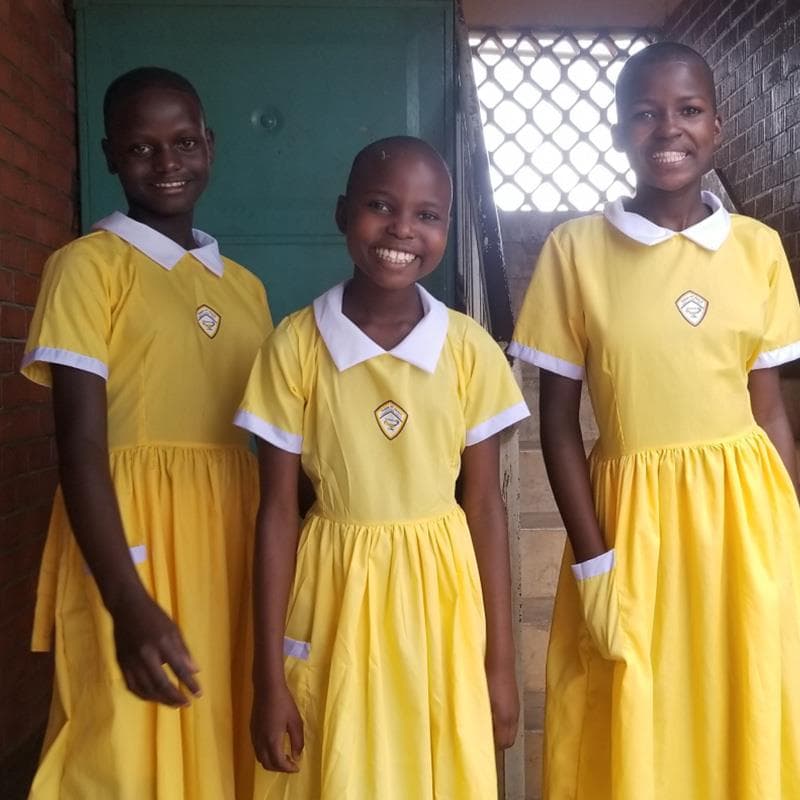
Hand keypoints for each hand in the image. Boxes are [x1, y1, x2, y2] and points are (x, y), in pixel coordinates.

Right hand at [110, 586, 200, 706]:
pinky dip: (144, 696)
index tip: (199, 694)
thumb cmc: (154, 616)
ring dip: (161, 700)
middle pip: (161, 684)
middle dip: (175, 697)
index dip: (189, 684)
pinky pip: (132, 687)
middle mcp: (145, 654)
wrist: (127, 607)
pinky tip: (154, 698)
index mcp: (162, 643)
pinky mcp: (120, 664)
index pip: (179, 668)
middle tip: (186, 704)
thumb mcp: (173, 629)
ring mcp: (130, 661)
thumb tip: (195, 672)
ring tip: (174, 704)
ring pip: (146, 689)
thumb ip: (183, 651)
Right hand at [251, 682, 303, 771]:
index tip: (297, 767)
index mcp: (272, 741)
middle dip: (280, 768)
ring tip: (284, 756)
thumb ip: (297, 741)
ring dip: (272, 762)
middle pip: (268, 764)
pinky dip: (265, 755)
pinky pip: (257, 750)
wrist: (267, 688)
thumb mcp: (296, 721)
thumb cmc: (284, 703)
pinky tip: (274, 746)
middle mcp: (260, 742)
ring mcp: (254, 736)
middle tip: (291, 763)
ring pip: (260, 758)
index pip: (279, 763)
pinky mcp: (252, 730)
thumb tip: (297, 756)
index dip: (289, 768)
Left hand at [487, 664, 518, 749]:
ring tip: (486, 727)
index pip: (502, 743)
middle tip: (483, 738)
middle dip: (498, 743)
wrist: (500, 659)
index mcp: (505, 718)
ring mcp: (516, 709)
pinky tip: (492, 715)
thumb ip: (480, 718)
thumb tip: (476, 731)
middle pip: (509, 740)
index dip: (492, 747)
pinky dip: (504, 724)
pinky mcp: (515, 701)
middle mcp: (513, 716)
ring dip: (501, 733)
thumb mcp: (481, 700)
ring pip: (511, 730)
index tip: (480, 744)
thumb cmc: (488, 679)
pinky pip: (511, 721)